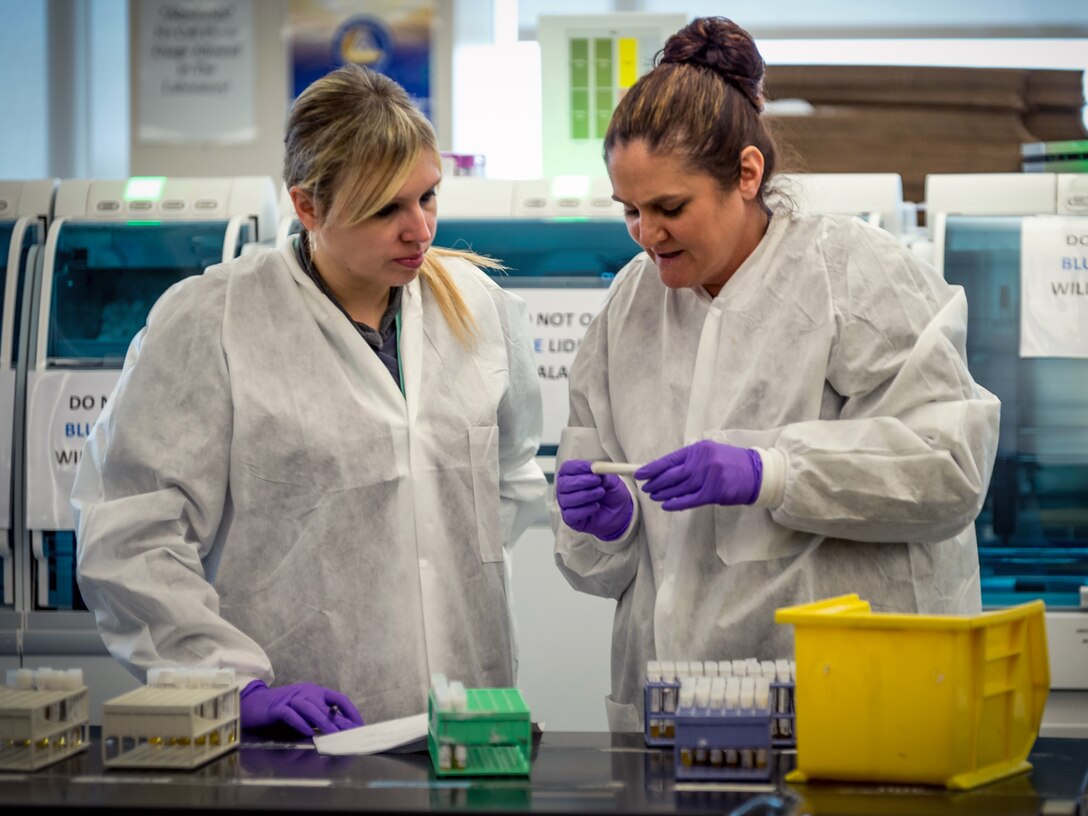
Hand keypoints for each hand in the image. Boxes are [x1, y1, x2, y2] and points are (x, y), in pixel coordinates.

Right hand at [240, 680, 363, 735]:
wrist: (253, 704)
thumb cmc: (281, 710)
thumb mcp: (304, 713)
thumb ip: (319, 718)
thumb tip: (339, 730)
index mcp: (315, 692)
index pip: (339, 699)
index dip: (351, 711)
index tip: (359, 725)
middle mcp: (305, 692)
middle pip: (326, 707)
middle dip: (340, 722)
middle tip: (351, 735)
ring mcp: (291, 698)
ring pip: (311, 709)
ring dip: (323, 722)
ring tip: (333, 735)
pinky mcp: (277, 707)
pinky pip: (290, 714)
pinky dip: (299, 723)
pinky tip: (307, 732)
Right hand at [555, 460, 633, 540]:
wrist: (619, 514)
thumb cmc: (611, 494)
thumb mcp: (612, 481)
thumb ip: (604, 475)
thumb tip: (596, 470)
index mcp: (572, 475)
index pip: (566, 468)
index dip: (577, 467)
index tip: (591, 468)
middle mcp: (565, 489)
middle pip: (563, 484)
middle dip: (581, 481)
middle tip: (597, 481)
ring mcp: (566, 505)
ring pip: (567, 499)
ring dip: (586, 495)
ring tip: (601, 493)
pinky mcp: (569, 519)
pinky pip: (571, 514)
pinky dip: (586, 509)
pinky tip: (596, 506)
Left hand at [635, 441, 761, 509]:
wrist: (756, 473)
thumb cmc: (730, 462)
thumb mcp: (710, 452)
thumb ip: (690, 459)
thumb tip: (665, 470)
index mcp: (698, 449)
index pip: (669, 459)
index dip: (652, 468)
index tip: (640, 474)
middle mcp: (701, 462)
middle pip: (671, 475)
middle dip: (655, 483)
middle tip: (646, 488)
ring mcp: (707, 477)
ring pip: (678, 488)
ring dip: (663, 494)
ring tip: (654, 496)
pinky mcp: (714, 493)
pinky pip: (689, 500)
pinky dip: (675, 503)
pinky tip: (666, 505)